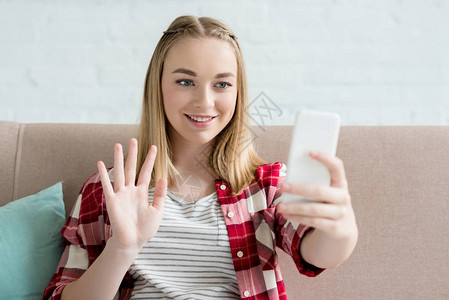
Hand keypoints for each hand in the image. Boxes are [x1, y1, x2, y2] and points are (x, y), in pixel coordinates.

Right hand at [97, 138, 166, 253]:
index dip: (150, 160)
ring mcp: (121, 195)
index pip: (146, 172)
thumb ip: (160, 194)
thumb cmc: (145, 229)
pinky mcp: (112, 201)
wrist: (133, 242)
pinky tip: (100, 163)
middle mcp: (131, 191)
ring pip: (119, 173)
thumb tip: (163, 178)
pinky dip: (104, 175)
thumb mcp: (158, 210)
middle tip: (133, 139)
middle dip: (133, 154)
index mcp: (142, 193)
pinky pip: (108, 185)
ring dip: (118, 159)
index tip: (155, 147)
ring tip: (118, 145)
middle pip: (131, 168)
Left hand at [278, 151, 356, 239]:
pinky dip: (298, 218)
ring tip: (279, 206)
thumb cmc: (326, 201)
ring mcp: (341, 213)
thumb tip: (289, 177)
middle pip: (319, 191)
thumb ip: (313, 182)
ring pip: (314, 209)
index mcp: (341, 182)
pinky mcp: (335, 228)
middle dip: (298, 188)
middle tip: (281, 185)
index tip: (309, 151)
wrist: (342, 227)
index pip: (337, 166)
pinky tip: (286, 215)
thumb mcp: (325, 190)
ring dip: (294, 207)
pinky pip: (313, 222)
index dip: (325, 158)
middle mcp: (343, 197)